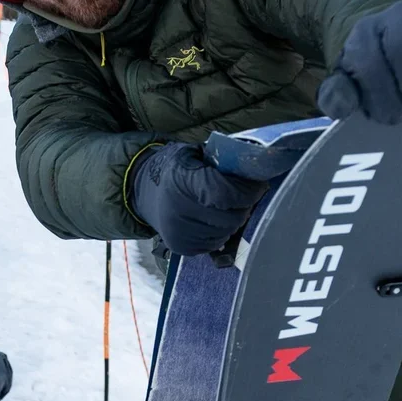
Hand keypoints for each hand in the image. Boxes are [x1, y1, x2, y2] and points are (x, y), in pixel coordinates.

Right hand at [128, 143, 268, 256]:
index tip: (258, 185)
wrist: (142, 189)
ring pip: (226, 233)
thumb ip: (223, 160)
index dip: (248, 192)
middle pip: (231, 217)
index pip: (225, 194)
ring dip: (232, 220)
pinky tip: (211, 219)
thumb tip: (256, 169)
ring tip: (224, 207)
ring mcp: (178, 232)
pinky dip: (220, 232)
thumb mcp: (195, 153)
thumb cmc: (177, 168)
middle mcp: (178, 210)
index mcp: (182, 180)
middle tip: (243, 196)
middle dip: (244, 206)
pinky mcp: (180, 247)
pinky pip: (215, 243)